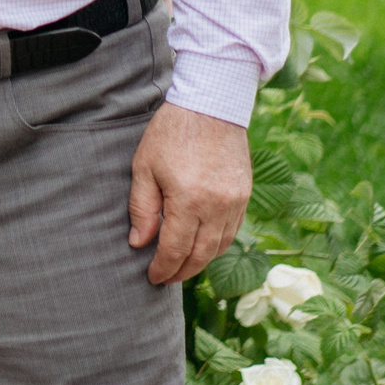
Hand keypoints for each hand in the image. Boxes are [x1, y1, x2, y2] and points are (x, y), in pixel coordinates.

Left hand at [130, 101, 250, 284]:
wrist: (210, 106)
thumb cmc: (170, 133)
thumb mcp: (144, 167)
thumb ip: (142, 209)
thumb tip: (139, 243)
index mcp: (189, 201)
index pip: (176, 250)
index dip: (163, 268)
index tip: (152, 277)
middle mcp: (218, 207)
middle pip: (201, 255)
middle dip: (182, 272)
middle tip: (165, 278)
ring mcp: (236, 202)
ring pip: (220, 246)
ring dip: (201, 262)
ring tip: (181, 266)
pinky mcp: (245, 195)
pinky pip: (232, 231)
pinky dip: (216, 244)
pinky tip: (201, 245)